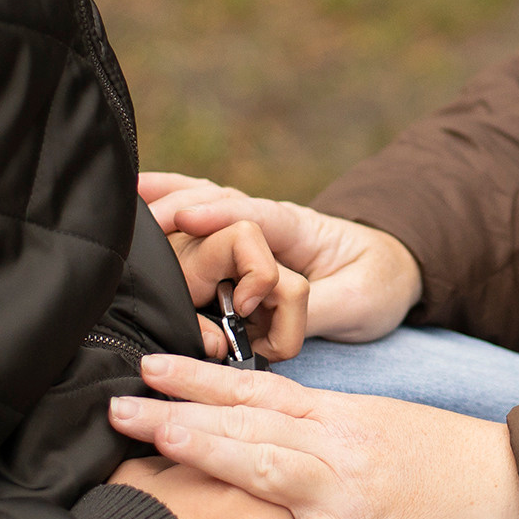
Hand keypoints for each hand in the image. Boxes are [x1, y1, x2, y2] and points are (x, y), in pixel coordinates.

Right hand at [105, 455, 326, 518]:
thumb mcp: (137, 479)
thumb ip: (165, 460)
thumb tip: (170, 448)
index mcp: (238, 472)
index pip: (267, 454)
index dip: (258, 468)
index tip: (246, 478)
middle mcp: (270, 511)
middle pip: (301, 497)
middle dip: (287, 505)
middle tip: (267, 513)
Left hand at [107, 354, 518, 518]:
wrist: (503, 483)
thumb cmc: (439, 455)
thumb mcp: (374, 423)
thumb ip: (320, 423)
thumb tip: (266, 422)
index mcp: (333, 414)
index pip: (255, 389)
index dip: (198, 376)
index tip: (148, 365)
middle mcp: (331, 442)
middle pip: (246, 420)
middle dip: (178, 410)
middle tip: (118, 405)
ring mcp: (344, 487)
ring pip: (267, 464)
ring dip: (208, 452)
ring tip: (156, 445)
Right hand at [139, 175, 421, 348]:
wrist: (390, 270)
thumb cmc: (375, 283)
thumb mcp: (357, 302)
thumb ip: (311, 312)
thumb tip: (259, 328)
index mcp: (298, 228)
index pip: (254, 216)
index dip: (220, 215)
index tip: (187, 219)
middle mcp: (266, 222)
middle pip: (215, 202)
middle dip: (180, 209)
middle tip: (144, 222)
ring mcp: (248, 230)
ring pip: (201, 202)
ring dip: (167, 201)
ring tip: (128, 200)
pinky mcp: (237, 246)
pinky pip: (197, 216)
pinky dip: (169, 198)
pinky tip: (138, 190)